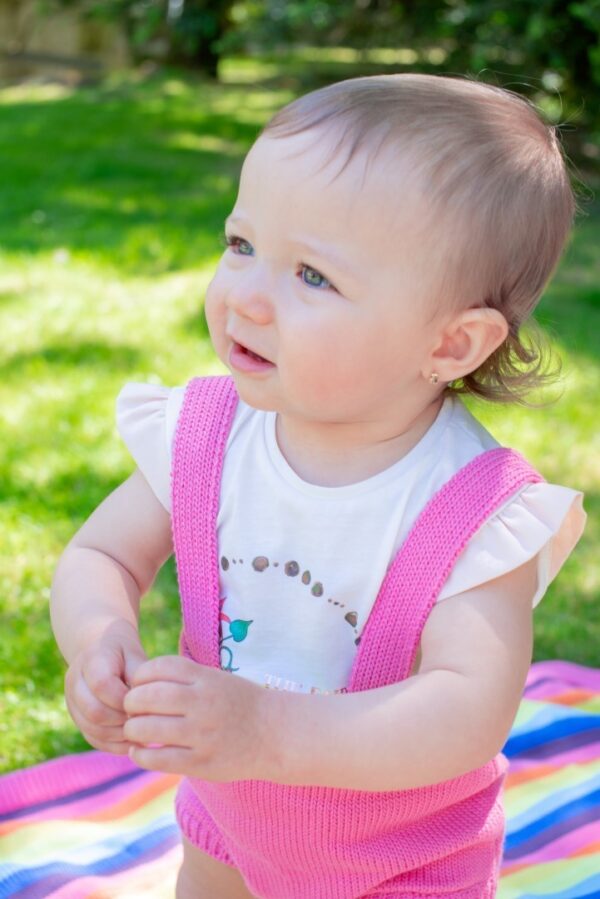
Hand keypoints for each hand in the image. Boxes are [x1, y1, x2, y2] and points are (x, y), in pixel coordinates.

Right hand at [65, 620, 147, 754]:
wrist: (99, 648)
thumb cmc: (124, 652)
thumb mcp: (134, 653)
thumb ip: (139, 674)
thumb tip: (146, 702)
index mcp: (91, 659)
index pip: (102, 685)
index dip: (124, 698)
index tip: (142, 700)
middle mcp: (74, 681)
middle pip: (94, 711)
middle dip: (122, 719)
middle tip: (143, 719)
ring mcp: (72, 701)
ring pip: (91, 728)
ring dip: (119, 734)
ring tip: (140, 730)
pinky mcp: (76, 717)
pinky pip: (92, 738)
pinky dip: (113, 744)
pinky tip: (131, 740)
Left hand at [123, 656, 275, 780]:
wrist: (274, 734)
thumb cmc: (239, 703)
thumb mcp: (216, 679)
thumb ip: (184, 678)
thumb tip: (139, 682)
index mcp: (206, 678)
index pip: (160, 667)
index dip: (141, 675)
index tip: (138, 684)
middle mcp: (203, 703)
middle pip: (148, 696)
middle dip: (131, 702)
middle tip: (130, 709)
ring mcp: (202, 734)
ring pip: (148, 728)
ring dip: (132, 729)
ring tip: (133, 730)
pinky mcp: (202, 763)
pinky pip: (159, 759)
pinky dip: (141, 755)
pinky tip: (138, 751)